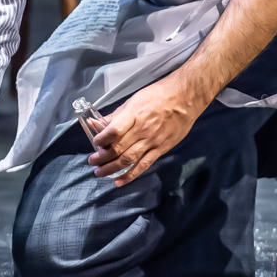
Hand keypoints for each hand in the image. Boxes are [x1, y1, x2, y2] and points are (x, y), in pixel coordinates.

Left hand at [87, 74, 203, 186]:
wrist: (184, 98)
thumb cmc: (158, 96)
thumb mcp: (134, 100)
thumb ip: (114, 115)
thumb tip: (94, 123)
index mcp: (134, 114)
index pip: (114, 130)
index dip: (101, 139)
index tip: (94, 143)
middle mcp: (142, 129)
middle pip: (119, 148)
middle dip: (102, 157)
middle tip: (92, 162)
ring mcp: (152, 141)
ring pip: (129, 159)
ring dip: (112, 168)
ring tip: (99, 172)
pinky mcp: (161, 149)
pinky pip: (144, 165)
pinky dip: (130, 175)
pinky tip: (119, 181)